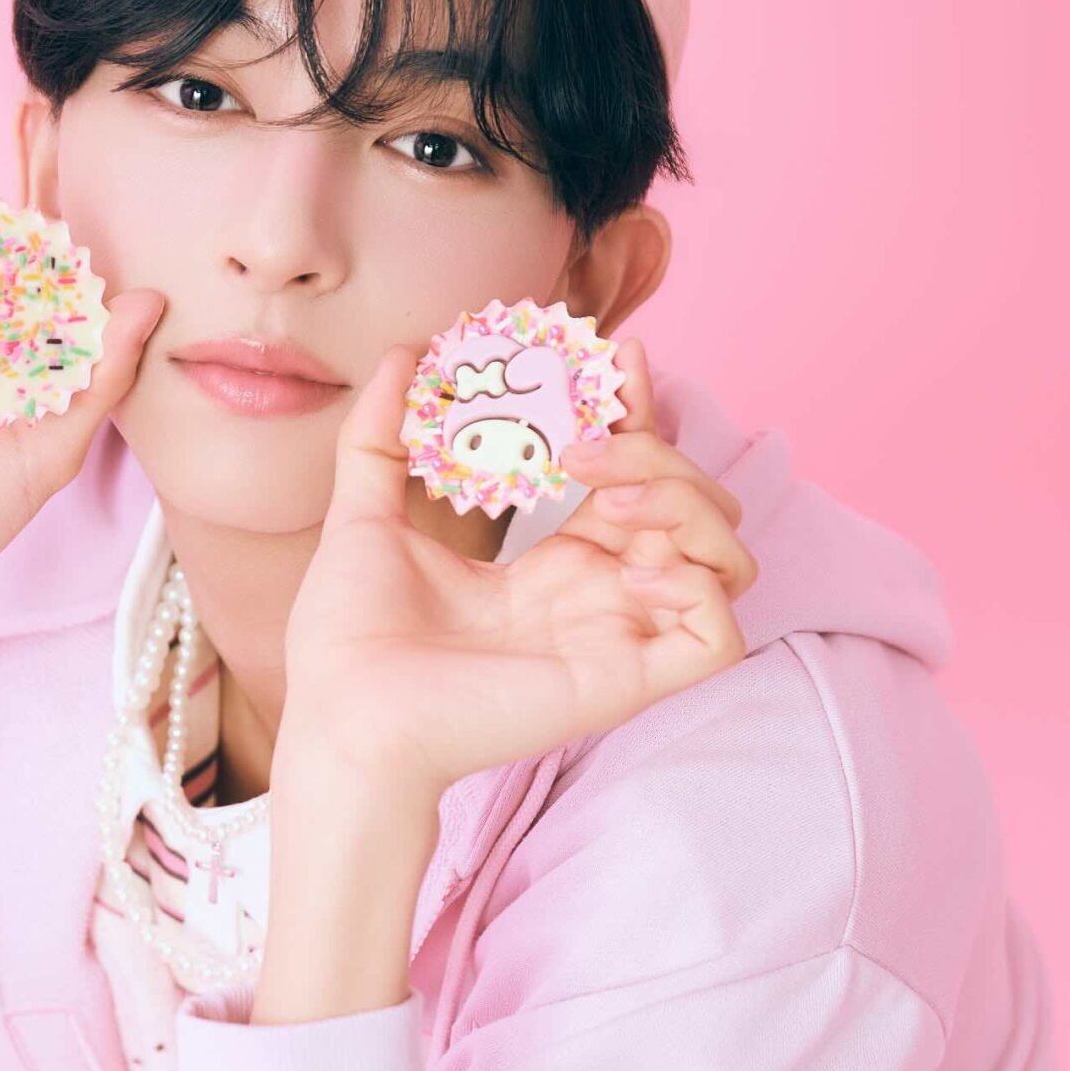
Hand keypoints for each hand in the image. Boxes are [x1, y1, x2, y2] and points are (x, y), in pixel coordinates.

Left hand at [276, 334, 759, 802]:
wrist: (341, 714)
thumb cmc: (349, 641)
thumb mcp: (365, 516)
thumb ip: (383, 437)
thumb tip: (405, 356)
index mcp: (555, 565)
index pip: (637, 478)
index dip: (642, 414)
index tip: (619, 359)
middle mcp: (600, 598)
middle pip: (696, 508)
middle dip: (661, 455)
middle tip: (584, 452)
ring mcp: (619, 639)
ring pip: (729, 562)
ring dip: (689, 510)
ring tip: (613, 506)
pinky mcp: (627, 682)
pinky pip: (720, 636)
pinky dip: (699, 588)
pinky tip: (632, 571)